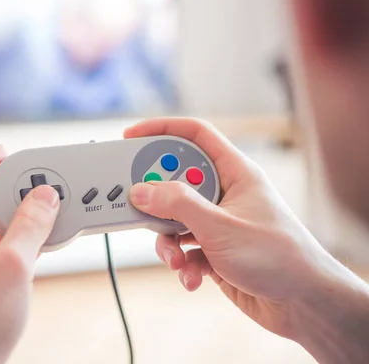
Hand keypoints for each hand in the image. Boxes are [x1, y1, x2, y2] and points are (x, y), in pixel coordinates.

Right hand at [125, 118, 368, 359]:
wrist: (304, 305)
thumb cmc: (279, 257)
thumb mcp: (220, 226)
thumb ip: (178, 205)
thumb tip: (142, 190)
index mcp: (234, 172)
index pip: (194, 135)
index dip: (162, 130)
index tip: (131, 137)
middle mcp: (224, 193)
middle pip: (175, 180)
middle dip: (157, 201)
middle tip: (139, 210)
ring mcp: (218, 222)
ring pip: (175, 219)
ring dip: (168, 242)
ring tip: (176, 259)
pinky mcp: (214, 249)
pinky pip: (184, 247)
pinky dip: (182, 263)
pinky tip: (192, 277)